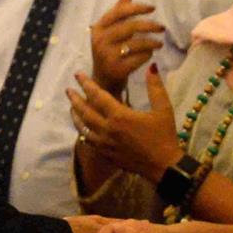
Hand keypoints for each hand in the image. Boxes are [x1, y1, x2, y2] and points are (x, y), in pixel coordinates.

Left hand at [68, 65, 179, 181]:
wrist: (164, 166)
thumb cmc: (164, 136)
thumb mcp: (163, 109)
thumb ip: (155, 87)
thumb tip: (151, 67)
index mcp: (120, 116)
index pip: (97, 96)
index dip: (86, 84)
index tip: (78, 75)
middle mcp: (108, 129)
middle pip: (85, 111)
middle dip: (75, 99)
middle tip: (68, 90)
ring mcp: (105, 143)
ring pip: (83, 128)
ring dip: (76, 116)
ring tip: (71, 107)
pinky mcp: (106, 154)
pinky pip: (89, 141)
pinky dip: (83, 132)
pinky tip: (82, 128)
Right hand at [89, 0, 164, 95]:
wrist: (102, 79)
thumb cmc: (108, 50)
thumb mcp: (109, 30)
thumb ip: (119, 11)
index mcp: (99, 27)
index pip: (119, 12)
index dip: (137, 8)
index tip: (153, 8)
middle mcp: (101, 40)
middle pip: (130, 27)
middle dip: (149, 25)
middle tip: (162, 27)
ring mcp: (108, 56)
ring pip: (136, 44)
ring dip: (152, 42)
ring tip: (159, 43)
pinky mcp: (117, 69)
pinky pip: (138, 59)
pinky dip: (147, 55)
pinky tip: (150, 54)